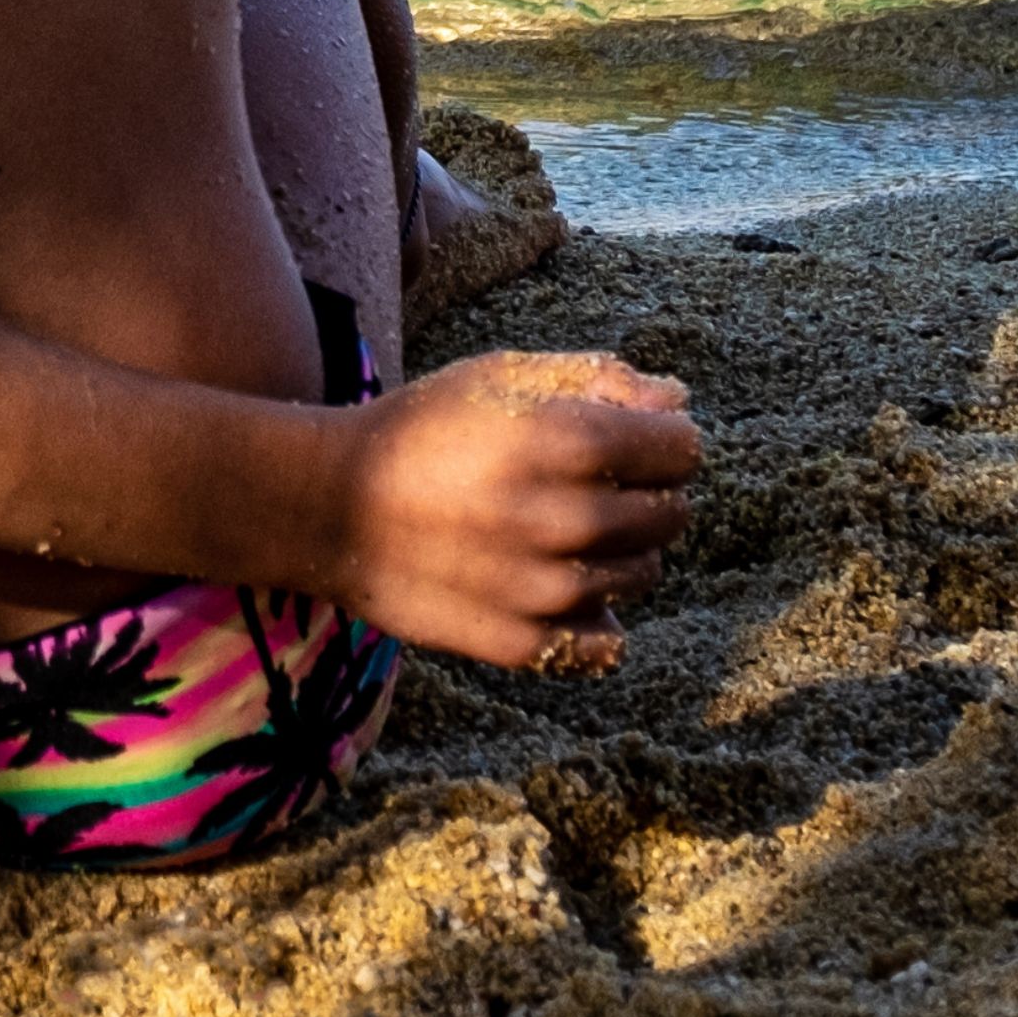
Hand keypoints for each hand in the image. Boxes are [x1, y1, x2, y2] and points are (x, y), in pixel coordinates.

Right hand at [325, 350, 699, 669]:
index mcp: (571, 441)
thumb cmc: (424, 428)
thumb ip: (601, 379)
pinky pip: (607, 642)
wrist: (334, 506)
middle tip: (595, 484)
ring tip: (562, 529)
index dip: (663, 439)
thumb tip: (680, 403)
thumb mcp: (504, 374)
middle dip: (648, 493)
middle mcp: (569, 519)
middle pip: (672, 513)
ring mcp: (547, 590)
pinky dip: (596, 617)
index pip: (683, 450)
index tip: (631, 439)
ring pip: (643, 574)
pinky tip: (556, 584)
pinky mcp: (523, 642)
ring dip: (621, 551)